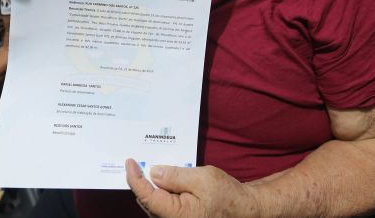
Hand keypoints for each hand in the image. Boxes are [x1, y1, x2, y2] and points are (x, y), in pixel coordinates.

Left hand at [126, 159, 260, 217]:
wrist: (244, 209)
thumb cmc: (227, 195)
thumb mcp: (202, 178)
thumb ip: (176, 176)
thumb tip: (154, 173)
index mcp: (177, 215)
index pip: (147, 196)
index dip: (135, 179)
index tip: (130, 162)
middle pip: (147, 201)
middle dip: (141, 182)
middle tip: (136, 162)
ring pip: (155, 204)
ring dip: (150, 187)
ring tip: (147, 168)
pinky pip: (164, 205)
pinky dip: (161, 192)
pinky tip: (163, 179)